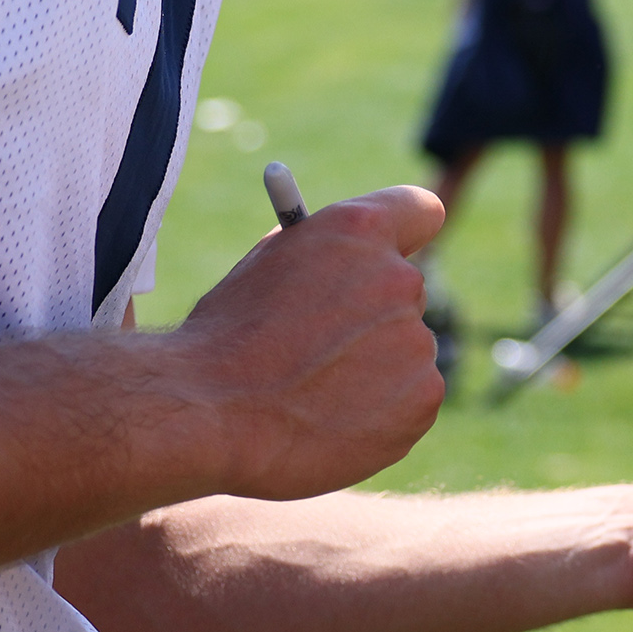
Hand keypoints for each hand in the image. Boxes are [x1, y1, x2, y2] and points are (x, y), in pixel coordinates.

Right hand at [173, 186, 450, 498]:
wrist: (210, 412)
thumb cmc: (224, 337)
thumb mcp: (267, 266)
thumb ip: (322, 255)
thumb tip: (353, 260)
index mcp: (359, 230)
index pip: (419, 211)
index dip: (406, 233)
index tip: (391, 255)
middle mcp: (399, 278)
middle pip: (406, 290)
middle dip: (375, 312)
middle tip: (330, 342)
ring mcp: (416, 341)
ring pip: (406, 351)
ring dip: (376, 367)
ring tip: (314, 391)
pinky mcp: (423, 398)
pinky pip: (410, 400)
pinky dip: (381, 413)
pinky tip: (329, 420)